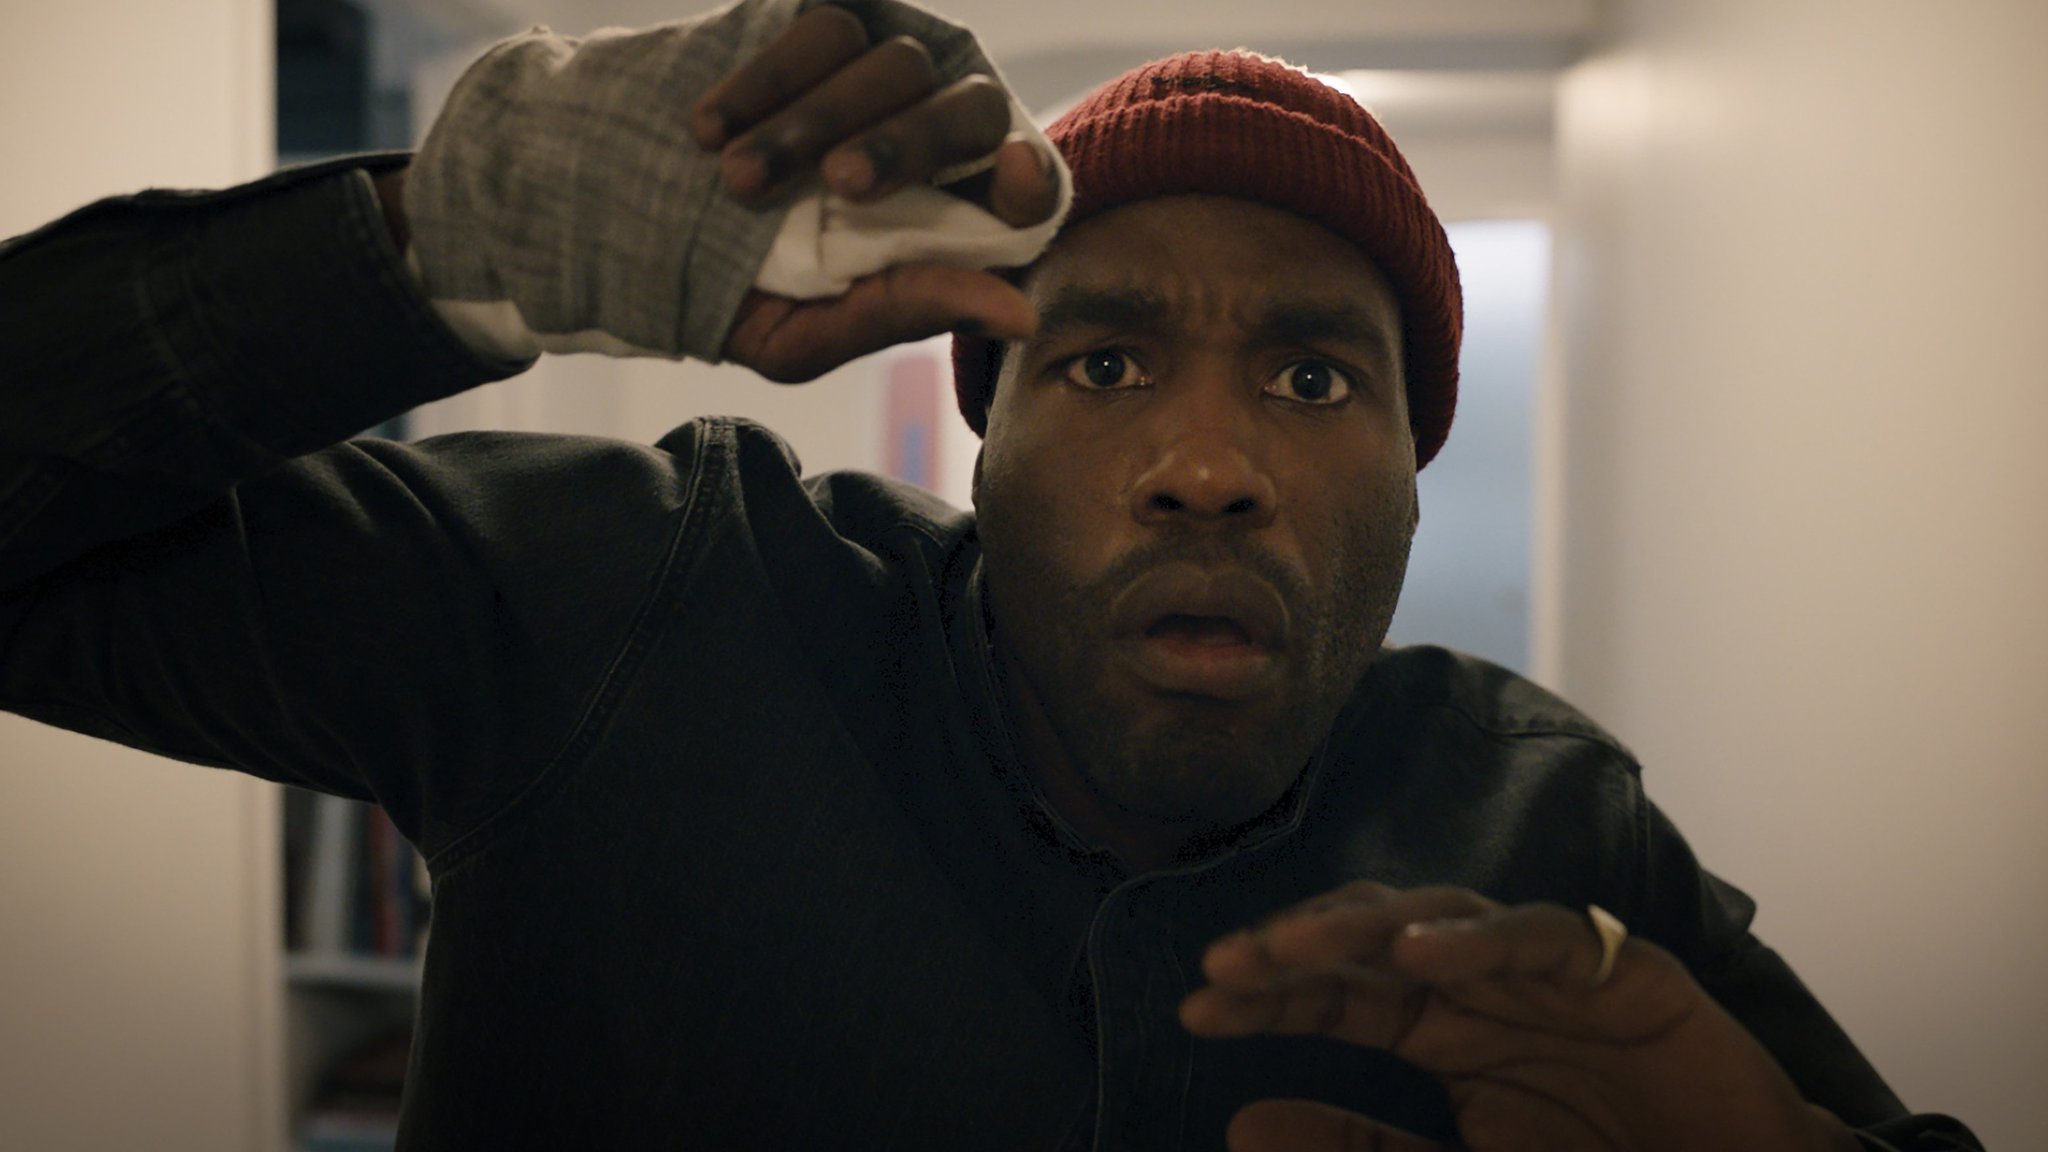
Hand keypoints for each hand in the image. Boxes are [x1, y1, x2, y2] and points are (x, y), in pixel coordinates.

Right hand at [691, 6, 1056, 381]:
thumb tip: (1021, 315)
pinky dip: (766, 80)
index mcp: (953, 215)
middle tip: (841, 184)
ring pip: (894, 62)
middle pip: (974, 107)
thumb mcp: (812, 333)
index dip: (1033, 180)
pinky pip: (823, 28)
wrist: (631, 226)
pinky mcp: (819, 22)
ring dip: (814, 123)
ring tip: (737, 181)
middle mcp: (933, 130)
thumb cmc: (739, 292)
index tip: (1011, 179)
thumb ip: (908, 313)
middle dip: (913, 142)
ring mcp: (879, 68)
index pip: (1033, 185)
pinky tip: (711, 130)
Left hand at [1180, 882, 1858, 1151]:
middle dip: (1297, 947)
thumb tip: (1240, 1121)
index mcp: (1443, 1029)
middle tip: (1226, 968)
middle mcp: (1486, 986)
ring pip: (1445, 917)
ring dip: (1364, 926)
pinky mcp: (1627, 974)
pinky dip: (1481, 938)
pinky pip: (1546, 936)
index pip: (1338, 990)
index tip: (1197, 1005)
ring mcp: (1553, 973)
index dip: (1269, 991)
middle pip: (1372, 938)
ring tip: (1291, 950)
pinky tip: (1416, 951)